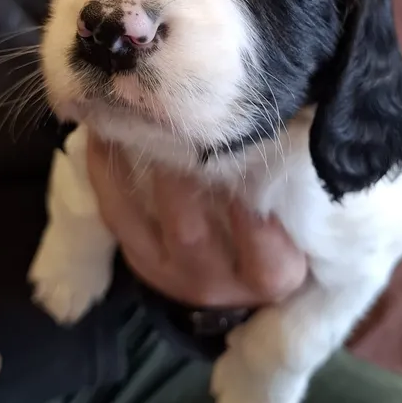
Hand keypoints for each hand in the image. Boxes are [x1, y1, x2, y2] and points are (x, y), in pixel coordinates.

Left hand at [87, 135, 307, 306]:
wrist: (244, 287)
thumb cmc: (283, 238)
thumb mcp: (299, 226)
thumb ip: (288, 188)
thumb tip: (283, 120)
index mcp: (270, 275)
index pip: (264, 248)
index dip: (250, 209)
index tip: (244, 158)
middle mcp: (217, 282)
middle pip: (190, 233)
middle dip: (176, 178)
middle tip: (171, 124)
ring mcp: (170, 274)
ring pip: (140, 223)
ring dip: (130, 167)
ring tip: (126, 114)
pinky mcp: (139, 261)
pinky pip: (114, 216)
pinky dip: (104, 172)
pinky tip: (101, 131)